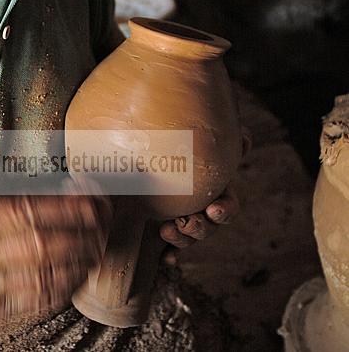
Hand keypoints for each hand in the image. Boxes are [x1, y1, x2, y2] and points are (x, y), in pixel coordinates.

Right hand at [0, 195, 110, 320]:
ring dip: (79, 260)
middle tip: (104, 226)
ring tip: (97, 248)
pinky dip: (65, 284)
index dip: (67, 208)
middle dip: (81, 233)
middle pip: (41, 243)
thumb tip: (64, 196)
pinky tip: (79, 272)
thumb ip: (11, 205)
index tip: (93, 203)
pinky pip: (38, 298)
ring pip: (44, 272)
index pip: (29, 211)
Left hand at [158, 128, 249, 247]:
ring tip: (167, 231)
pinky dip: (169, 254)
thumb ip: (226, 141)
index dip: (224, 211)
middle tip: (185, 222)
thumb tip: (245, 140)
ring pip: (188, 238)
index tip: (213, 209)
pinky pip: (169, 248)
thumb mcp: (203, 140)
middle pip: (208, 227)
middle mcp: (202, 211)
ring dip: (182, 239)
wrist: (154, 154)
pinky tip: (166, 258)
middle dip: (199, 228)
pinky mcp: (163, 228)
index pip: (228, 207)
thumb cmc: (185, 146)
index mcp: (216, 193)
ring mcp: (183, 221)